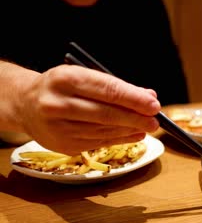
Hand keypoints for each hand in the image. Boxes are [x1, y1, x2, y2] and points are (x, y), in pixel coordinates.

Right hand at [15, 64, 160, 154]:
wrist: (26, 104)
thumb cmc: (63, 87)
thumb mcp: (84, 77)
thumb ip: (116, 86)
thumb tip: (149, 96)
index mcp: (65, 79)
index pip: (107, 90)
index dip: (134, 98)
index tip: (154, 104)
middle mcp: (58, 104)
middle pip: (106, 113)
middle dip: (135, 117)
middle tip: (155, 120)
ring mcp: (58, 127)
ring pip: (104, 130)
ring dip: (130, 129)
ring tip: (148, 126)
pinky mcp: (63, 145)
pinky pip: (98, 142)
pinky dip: (120, 139)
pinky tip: (134, 135)